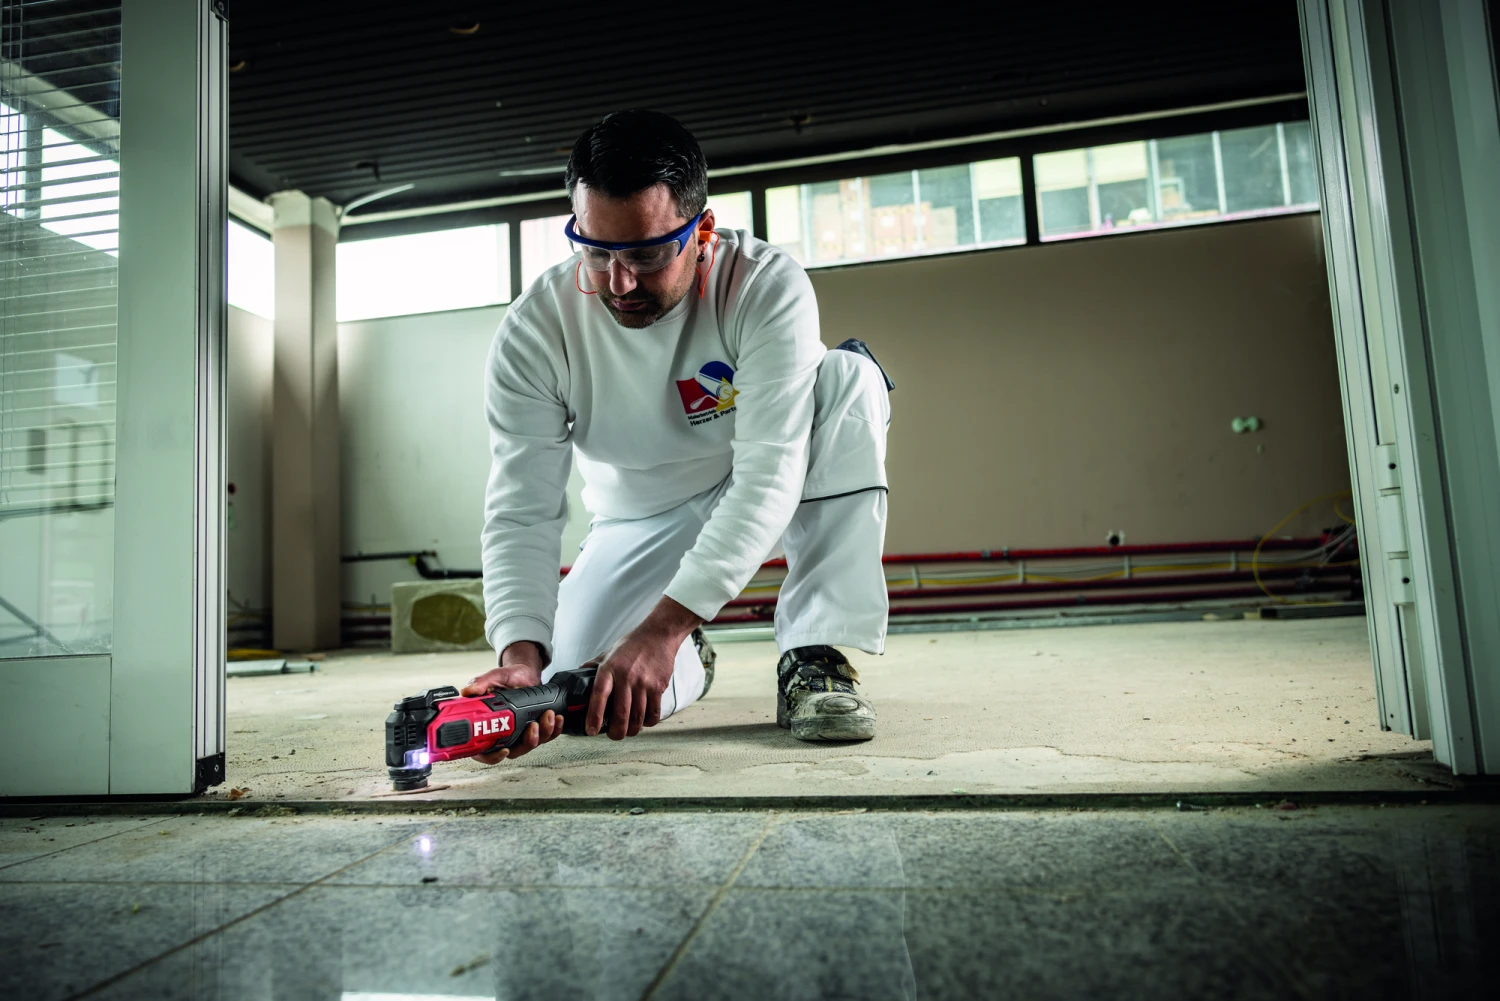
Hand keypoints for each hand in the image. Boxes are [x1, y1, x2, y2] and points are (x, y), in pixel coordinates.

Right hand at [461, 641, 562, 763]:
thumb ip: (481, 683)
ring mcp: (521, 732)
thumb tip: (469, 691)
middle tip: (532, 727)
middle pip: (514, 751)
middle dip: (526, 743)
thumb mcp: (493, 678)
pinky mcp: (536, 728)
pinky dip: (554, 729)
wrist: (523, 673)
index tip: (503, 750)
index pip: (485, 752)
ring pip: (532, 744)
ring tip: (547, 716)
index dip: (493, 757)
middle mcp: (504, 734)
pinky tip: (557, 719)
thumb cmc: (506, 679)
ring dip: (543, 733)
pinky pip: (547, 735)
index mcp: (488, 728)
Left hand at [587, 597, 701, 739]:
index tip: (591, 730)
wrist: (658, 635)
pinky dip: (648, 722)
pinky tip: (644, 721)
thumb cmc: (632, 644)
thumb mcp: (609, 652)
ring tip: (628, 730)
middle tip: (613, 735)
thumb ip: (594, 666)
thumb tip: (577, 677)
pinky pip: (654, 713)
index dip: (594, 716)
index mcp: (609, 668)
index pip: (599, 695)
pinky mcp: (658, 687)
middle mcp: (626, 676)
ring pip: (638, 717)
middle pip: (621, 713)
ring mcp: (644, 682)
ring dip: (632, 729)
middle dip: (616, 732)